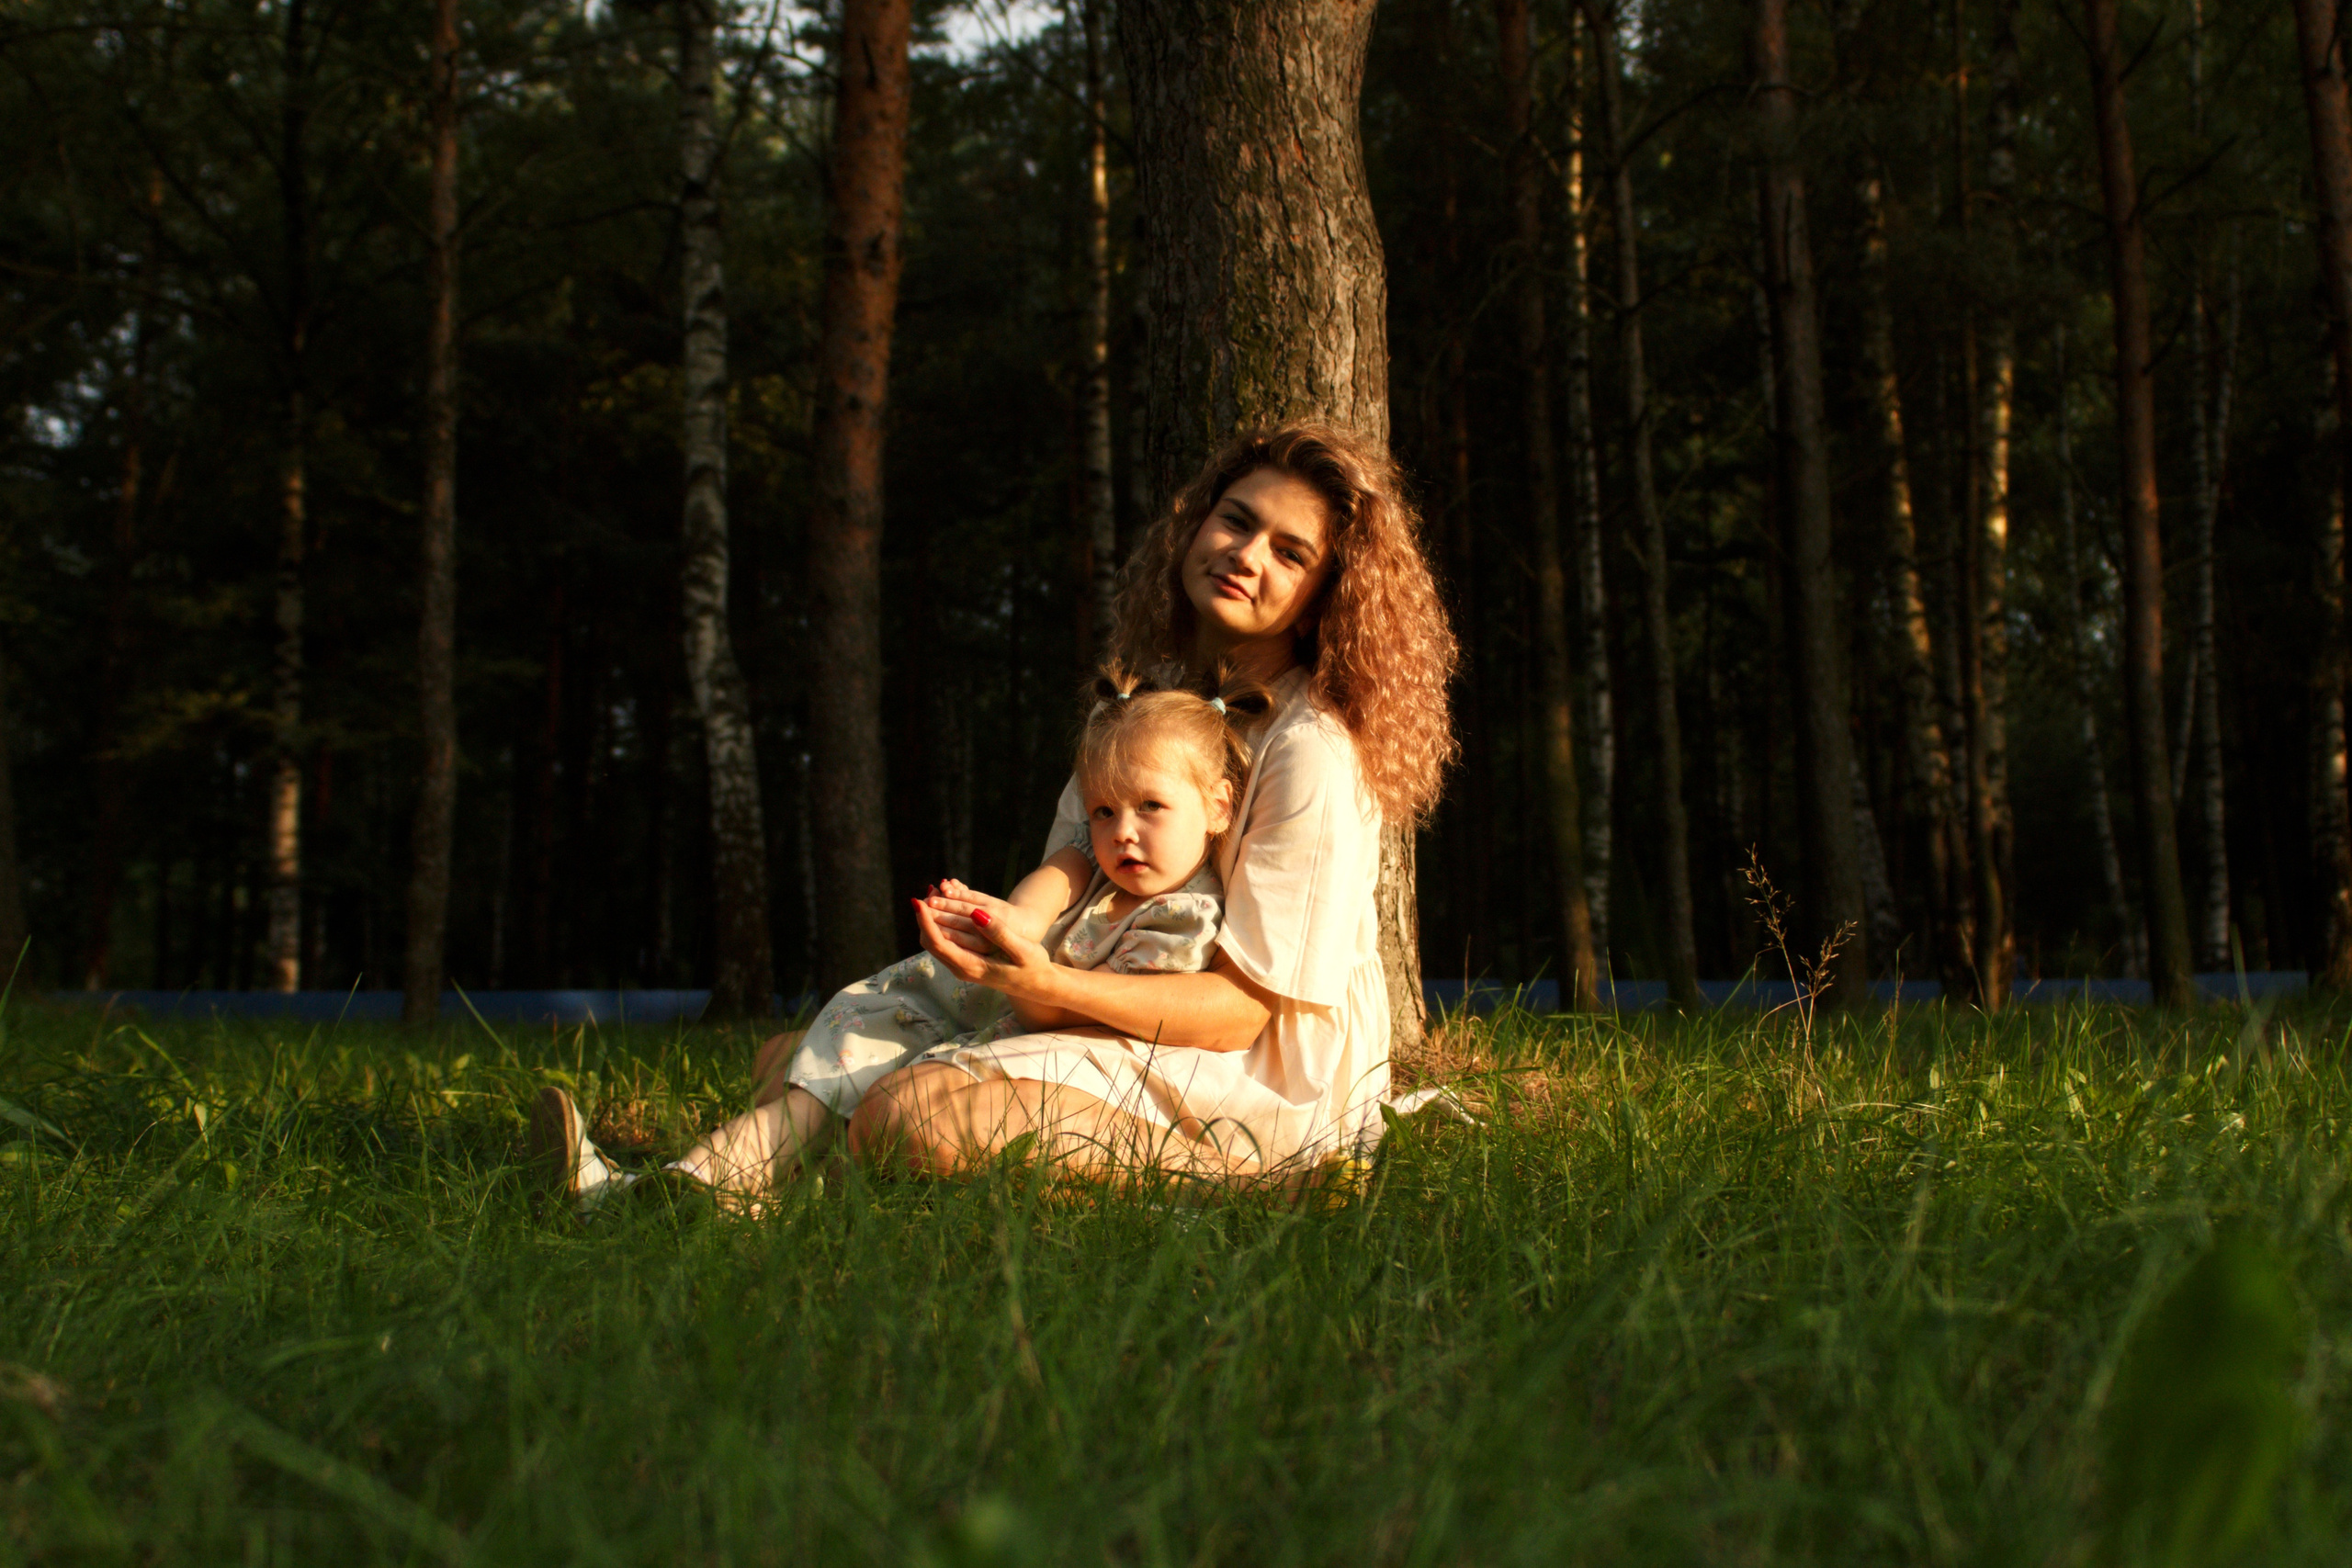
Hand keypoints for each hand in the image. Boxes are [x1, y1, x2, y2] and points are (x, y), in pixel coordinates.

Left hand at [913, 896, 1055, 998]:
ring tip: (936, 893)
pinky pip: (945, 942)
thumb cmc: (1033, 967)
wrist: (1037, 986)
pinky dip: (940, 924)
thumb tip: (976, 914)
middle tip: (930, 890)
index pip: (938, 943)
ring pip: (935, 942)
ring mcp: (962, 967)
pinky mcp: (965, 962)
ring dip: (931, 919)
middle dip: (925, 916)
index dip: (926, 921)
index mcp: (972, 967)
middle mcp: (962, 969)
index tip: (920, 901)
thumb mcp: (1022, 949)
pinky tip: (946, 907)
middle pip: (930, 942)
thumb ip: (999, 933)